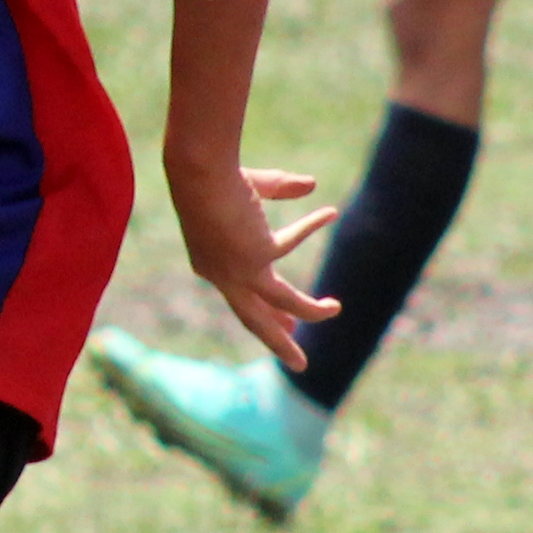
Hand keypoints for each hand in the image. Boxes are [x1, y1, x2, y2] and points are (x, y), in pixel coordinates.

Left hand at [164, 157, 344, 369]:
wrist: (198, 171)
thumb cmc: (213, 175)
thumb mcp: (251, 187)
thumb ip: (281, 188)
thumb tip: (311, 184)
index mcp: (210, 264)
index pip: (242, 298)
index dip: (266, 311)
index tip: (287, 323)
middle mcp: (221, 275)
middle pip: (253, 318)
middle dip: (277, 340)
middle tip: (297, 361)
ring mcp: (238, 271)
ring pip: (279, 305)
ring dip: (310, 312)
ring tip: (334, 310)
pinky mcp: (256, 258)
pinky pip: (294, 245)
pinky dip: (311, 225)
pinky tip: (329, 213)